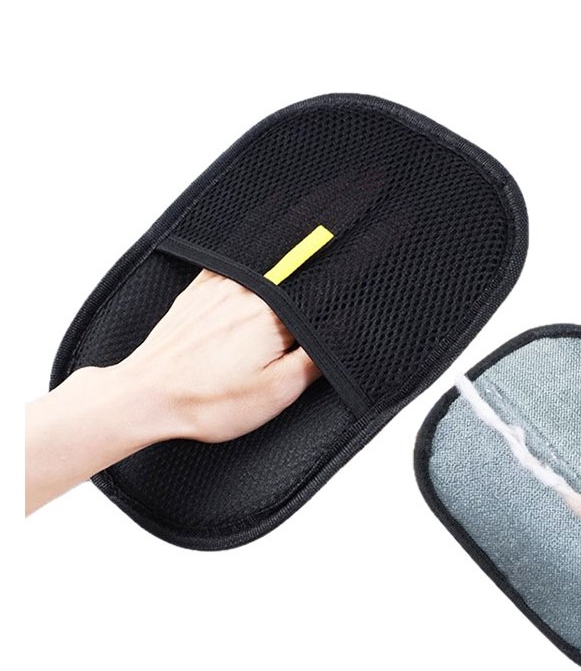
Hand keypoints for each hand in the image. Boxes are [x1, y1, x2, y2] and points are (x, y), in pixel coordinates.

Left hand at [25, 269, 319, 512]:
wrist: (146, 397)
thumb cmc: (207, 401)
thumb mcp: (276, 393)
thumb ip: (316, 360)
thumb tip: (345, 332)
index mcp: (275, 315)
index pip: (321, 301)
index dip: (335, 310)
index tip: (345, 312)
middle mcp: (251, 291)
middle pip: (297, 280)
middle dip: (312, 288)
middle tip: (315, 310)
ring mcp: (222, 285)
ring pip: (270, 271)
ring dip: (286, 277)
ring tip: (289, 297)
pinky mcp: (200, 288)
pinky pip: (238, 269)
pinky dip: (253, 273)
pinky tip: (256, 285)